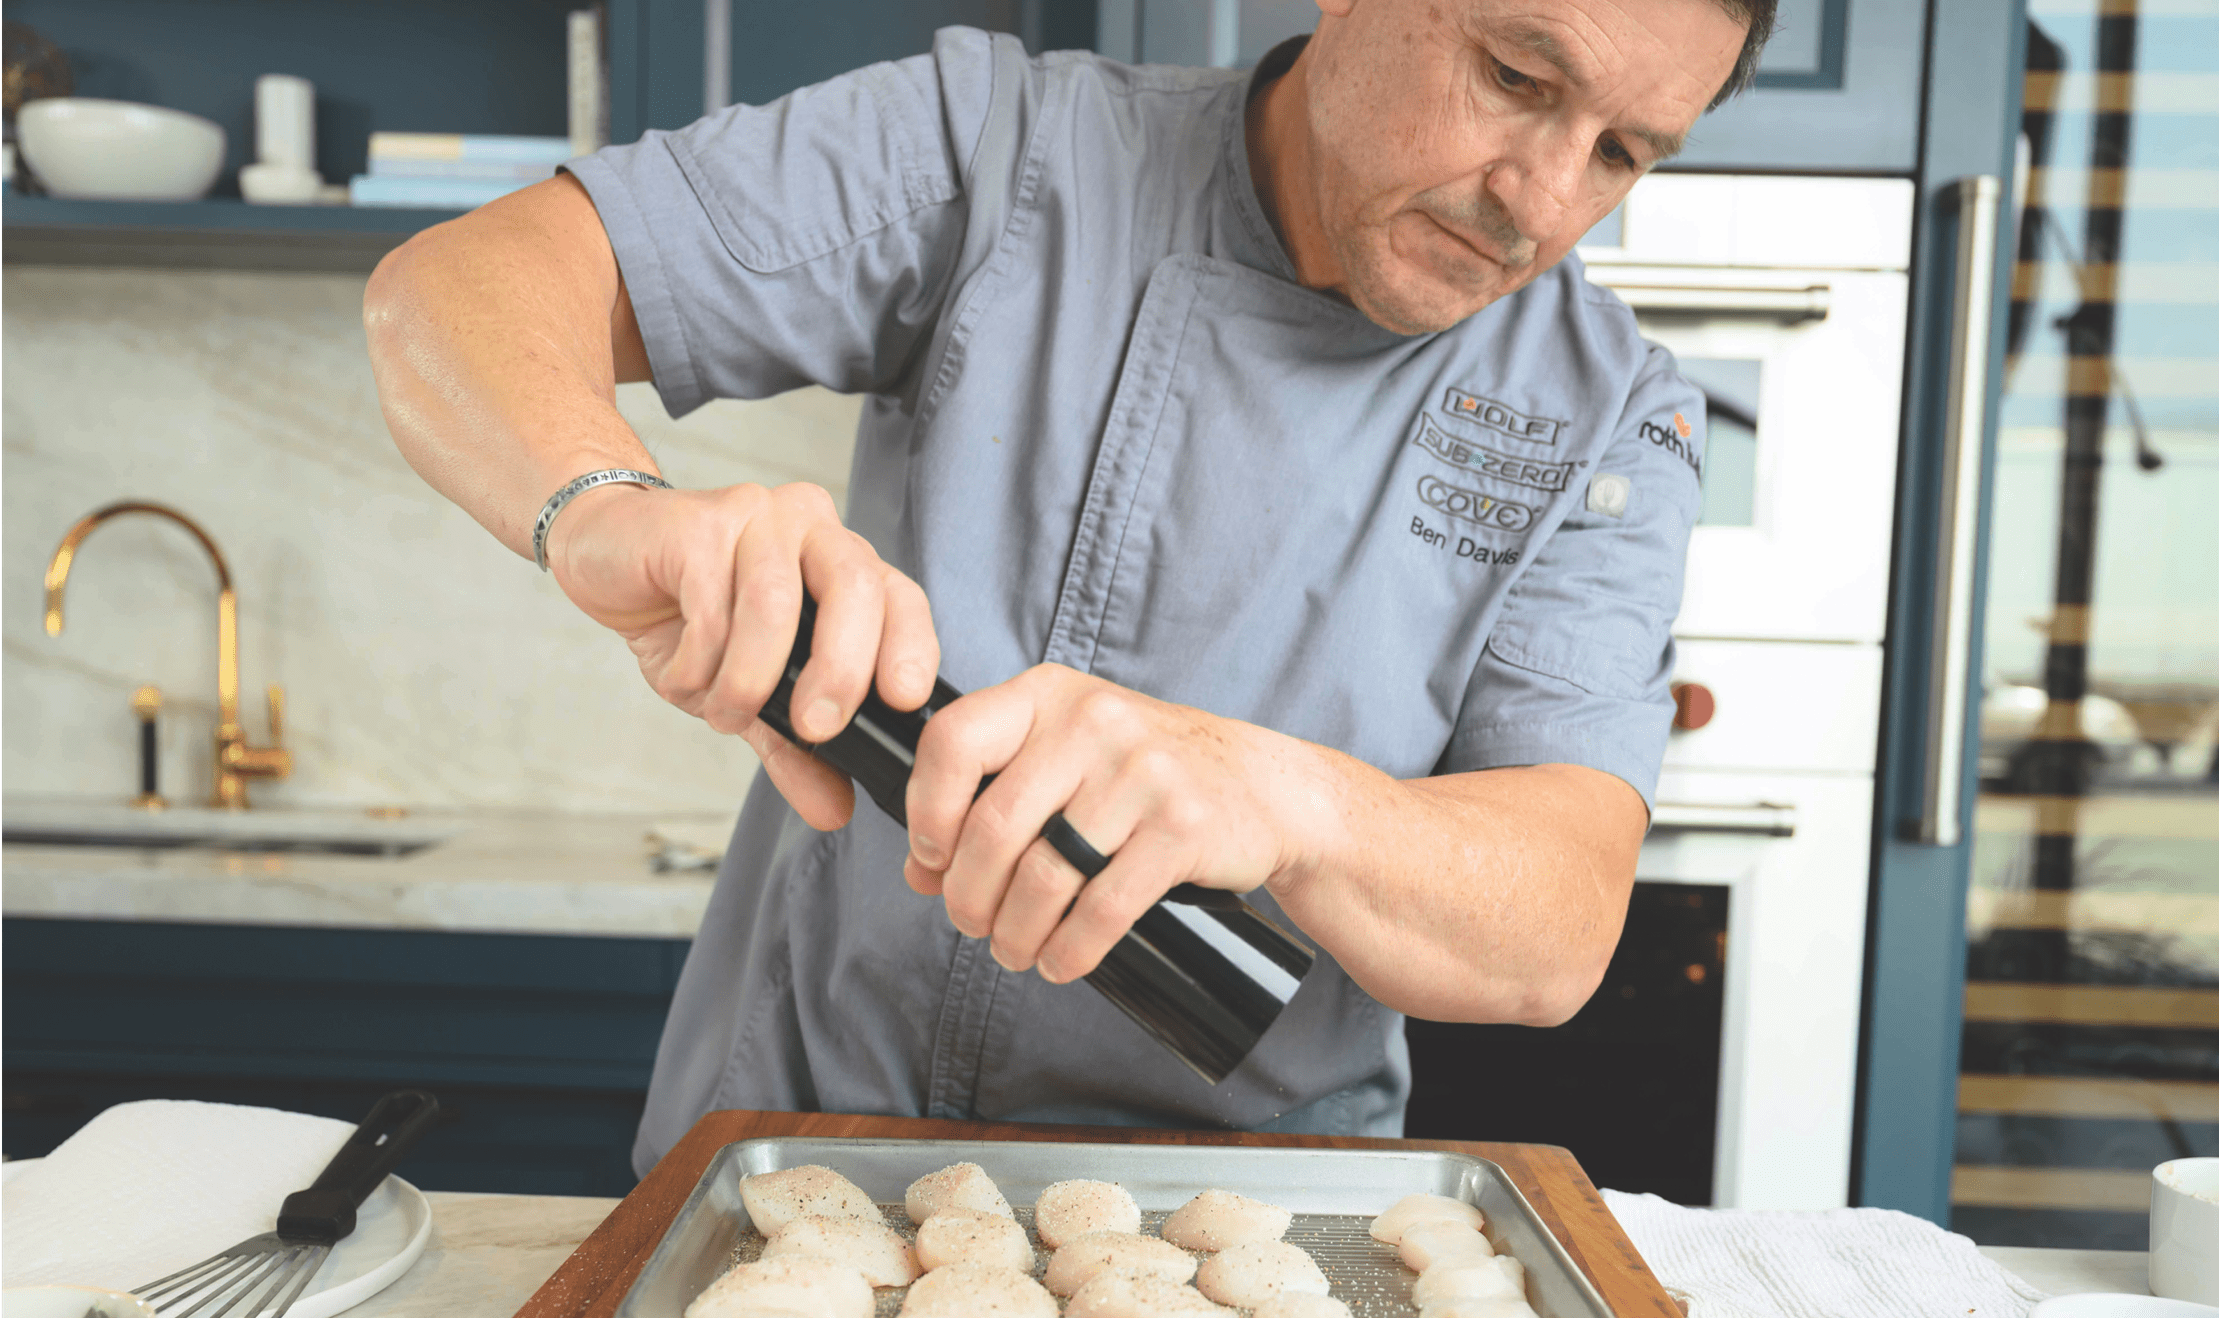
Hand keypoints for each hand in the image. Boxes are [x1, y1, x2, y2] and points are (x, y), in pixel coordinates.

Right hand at [546, 480, 938, 828]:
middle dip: (841, 668)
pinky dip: (697, 660)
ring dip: (749, 678)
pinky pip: (711, 603)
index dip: (911, 647)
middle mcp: (812, 528)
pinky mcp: (700, 522)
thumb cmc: (687, 616)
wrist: (606, 557)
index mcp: (842, 563)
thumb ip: (794, 747)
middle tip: (815, 728)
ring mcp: (759, 517)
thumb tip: (835, 810)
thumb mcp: (749, 694)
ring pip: (775, 602)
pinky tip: (682, 674)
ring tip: (725, 713)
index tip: (903, 701)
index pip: (901, 598)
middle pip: (853, 588)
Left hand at [902, 665, 1321, 982]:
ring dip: (1015, 932)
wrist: (1262, 786)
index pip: (953, 741)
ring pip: (1045, 874)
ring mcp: (1141, 771)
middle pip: (994, 825)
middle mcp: (1091, 721)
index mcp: (1047, 694)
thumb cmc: (1144, 774)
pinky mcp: (1182, 825)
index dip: (926, 811)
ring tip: (1014, 950)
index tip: (932, 857)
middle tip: (971, 924)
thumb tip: (922, 870)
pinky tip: (1061, 960)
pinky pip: (1103, 906)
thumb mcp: (1067, 758)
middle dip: (969, 894)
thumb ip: (994, 796)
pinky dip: (1070, 948)